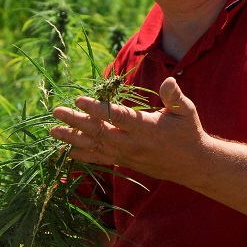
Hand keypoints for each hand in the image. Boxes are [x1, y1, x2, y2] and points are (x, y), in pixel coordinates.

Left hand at [51, 77, 208, 182]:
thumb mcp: (186, 110)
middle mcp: (133, 144)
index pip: (118, 117)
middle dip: (77, 122)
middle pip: (100, 132)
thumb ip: (174, 96)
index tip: (79, 100)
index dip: (98, 109)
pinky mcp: (124, 163)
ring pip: (96, 147)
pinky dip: (83, 156)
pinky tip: (66, 152)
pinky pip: (101, 160)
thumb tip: (167, 81)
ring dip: (73, 139)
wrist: (193, 165)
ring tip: (54, 131)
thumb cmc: (188, 132)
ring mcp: (127, 156)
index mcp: (147, 128)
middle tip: (57, 111)